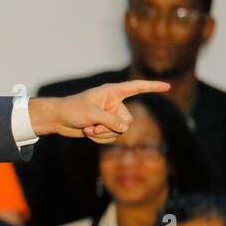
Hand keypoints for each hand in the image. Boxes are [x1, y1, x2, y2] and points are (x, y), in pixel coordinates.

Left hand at [29, 80, 169, 142]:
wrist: (57, 119)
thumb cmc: (72, 109)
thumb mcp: (91, 114)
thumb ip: (111, 121)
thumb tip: (127, 129)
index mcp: (112, 92)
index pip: (136, 87)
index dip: (152, 87)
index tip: (167, 86)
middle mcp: (114, 103)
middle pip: (128, 120)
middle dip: (112, 127)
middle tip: (94, 126)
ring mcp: (110, 116)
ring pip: (120, 132)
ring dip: (103, 134)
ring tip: (88, 129)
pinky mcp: (104, 126)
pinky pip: (111, 137)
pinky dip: (100, 138)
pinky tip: (87, 133)